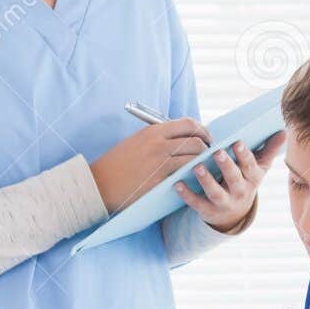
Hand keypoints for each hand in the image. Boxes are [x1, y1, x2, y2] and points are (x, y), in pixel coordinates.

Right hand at [89, 118, 211, 213]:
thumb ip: (158, 139)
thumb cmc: (117, 165)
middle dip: (208, 148)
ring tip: (207, 169)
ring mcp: (159, 162)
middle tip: (211, 156)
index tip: (207, 139)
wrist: (98, 184)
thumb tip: (182, 139)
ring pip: (195, 158)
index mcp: (153, 131)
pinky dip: (194, 176)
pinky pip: (185, 175)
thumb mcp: (136, 142)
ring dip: (204, 163)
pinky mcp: (159, 180)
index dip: (203, 131)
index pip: (188, 124)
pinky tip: (197, 180)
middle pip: (196, 140)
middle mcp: (158, 143)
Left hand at [174, 133, 284, 231]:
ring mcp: (224, 202)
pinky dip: (187, 195)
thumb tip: (285, 131)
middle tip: (217, 152)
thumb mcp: (259, 167)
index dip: (244, 155)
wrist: (235, 212)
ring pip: (216, 192)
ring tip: (197, 167)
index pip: (250, 165)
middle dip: (226, 166)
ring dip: (206, 180)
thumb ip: (270, 149)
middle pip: (234, 178)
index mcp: (252, 178)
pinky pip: (197, 204)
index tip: (237, 143)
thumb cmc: (245, 180)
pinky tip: (177, 184)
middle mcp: (240, 191)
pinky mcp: (209, 211)